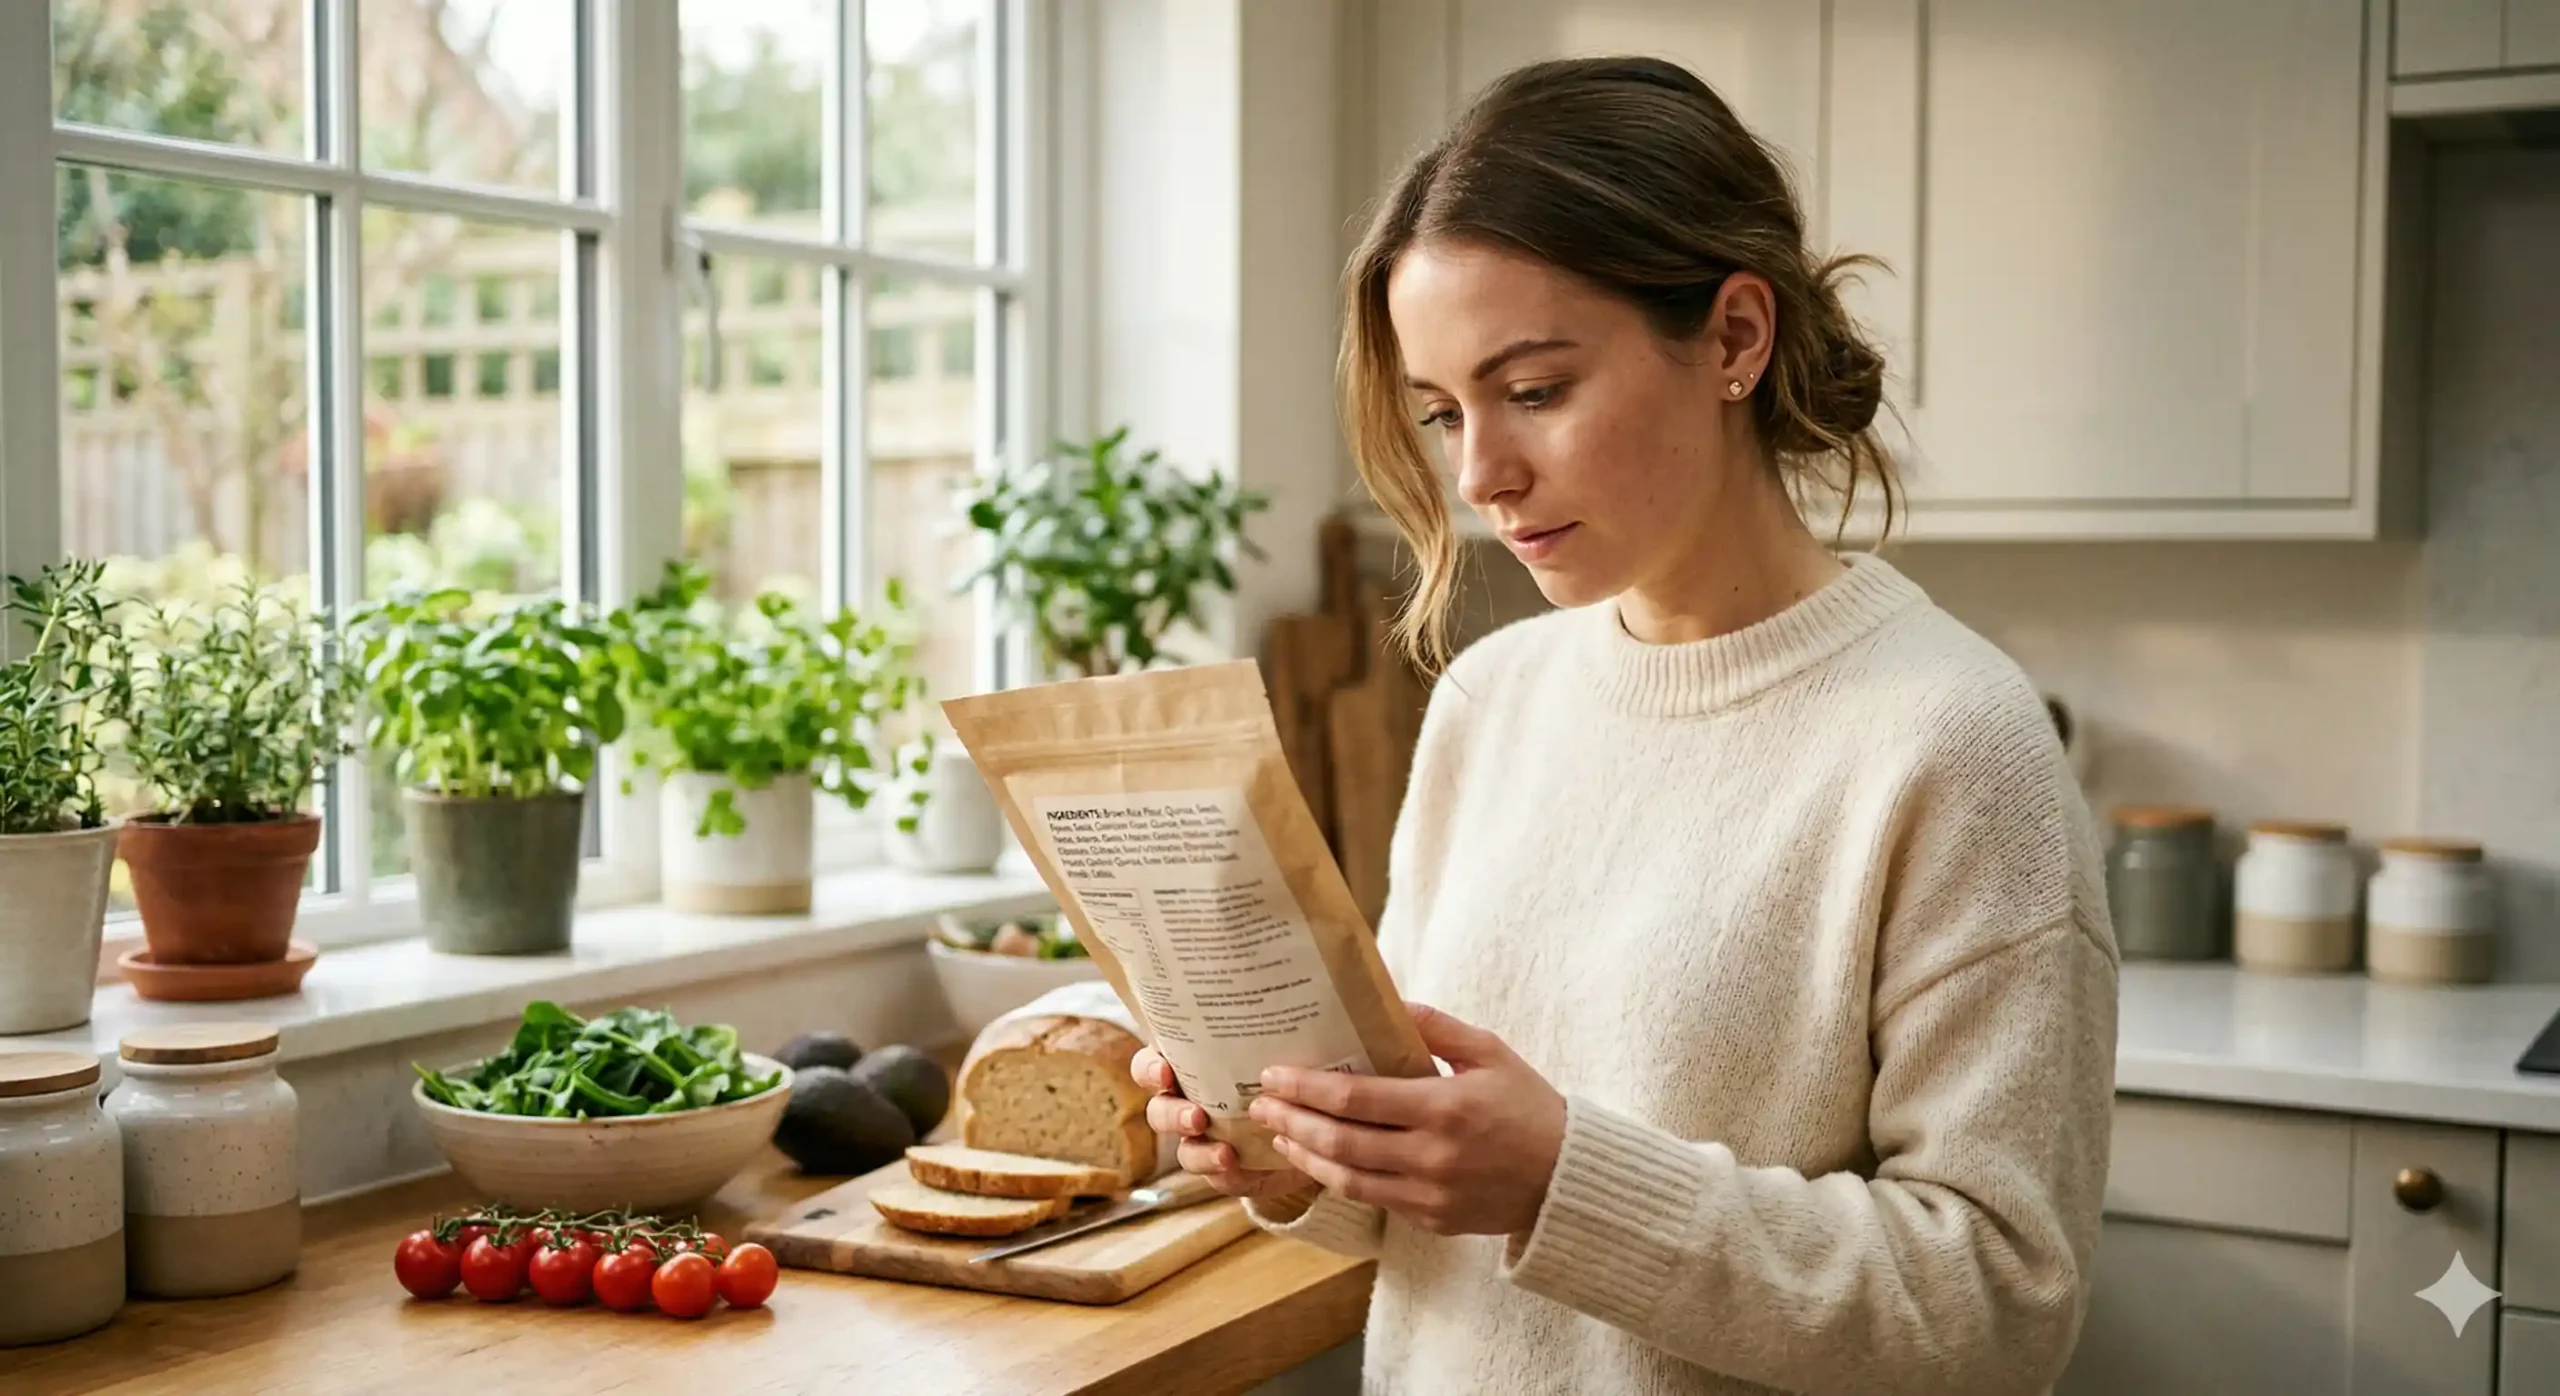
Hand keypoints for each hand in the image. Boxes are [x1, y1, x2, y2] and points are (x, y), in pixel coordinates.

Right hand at [1133, 1045, 1315, 1201]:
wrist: (1321, 1115)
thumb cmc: (1291, 1065)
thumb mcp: (1281, 1040)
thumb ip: (1266, 1028)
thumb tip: (1271, 996)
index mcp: (1192, 1066)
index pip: (1150, 1065)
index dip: (1149, 1069)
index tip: (1165, 1071)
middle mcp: (1190, 1103)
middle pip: (1160, 1112)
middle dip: (1173, 1116)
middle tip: (1197, 1118)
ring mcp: (1207, 1141)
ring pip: (1185, 1152)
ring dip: (1200, 1154)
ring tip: (1226, 1154)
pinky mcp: (1230, 1171)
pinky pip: (1219, 1179)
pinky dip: (1228, 1176)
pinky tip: (1245, 1168)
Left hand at [1248, 1002, 1565, 1236]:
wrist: (1568, 1178)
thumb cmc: (1530, 1106)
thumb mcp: (1491, 1053)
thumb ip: (1438, 1027)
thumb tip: (1390, 999)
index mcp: (1444, 1108)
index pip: (1355, 1099)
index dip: (1306, 1088)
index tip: (1273, 1075)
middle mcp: (1431, 1157)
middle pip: (1339, 1142)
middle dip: (1292, 1121)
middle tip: (1260, 1105)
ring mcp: (1429, 1195)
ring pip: (1347, 1180)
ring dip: (1306, 1156)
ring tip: (1280, 1134)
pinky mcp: (1430, 1220)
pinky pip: (1372, 1200)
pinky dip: (1338, 1180)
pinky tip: (1321, 1160)